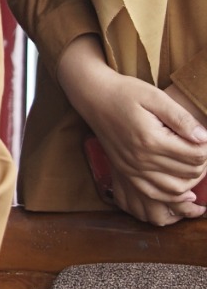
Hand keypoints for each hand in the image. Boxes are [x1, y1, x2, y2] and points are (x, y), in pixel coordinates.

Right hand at [58, 37, 206, 214]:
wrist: (93, 97)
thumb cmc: (125, 93)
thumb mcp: (155, 97)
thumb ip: (181, 118)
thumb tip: (205, 137)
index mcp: (151, 139)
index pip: (196, 155)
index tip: (204, 136)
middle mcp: (141, 159)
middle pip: (189, 172)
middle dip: (204, 162)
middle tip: (202, 148)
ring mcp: (132, 168)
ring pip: (175, 189)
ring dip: (192, 180)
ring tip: (197, 166)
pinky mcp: (125, 172)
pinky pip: (154, 194)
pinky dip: (172, 196)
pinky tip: (184, 191)